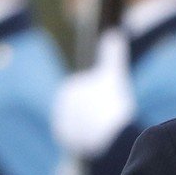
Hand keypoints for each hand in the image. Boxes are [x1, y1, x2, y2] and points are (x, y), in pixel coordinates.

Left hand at [52, 32, 136, 157]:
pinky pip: (82, 139)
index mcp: (69, 89)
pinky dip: (90, 140)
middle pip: (87, 110)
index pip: (91, 94)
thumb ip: (112, 54)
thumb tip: (114, 33)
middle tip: (112, 121)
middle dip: (99, 115)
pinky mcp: (67, 141)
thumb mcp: (114, 75)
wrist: (108, 134)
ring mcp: (63, 124)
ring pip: (86, 125)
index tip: (113, 107)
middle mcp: (61, 106)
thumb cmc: (111, 102)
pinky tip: (101, 141)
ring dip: (95, 128)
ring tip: (108, 132)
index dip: (106, 100)